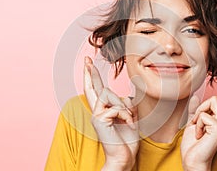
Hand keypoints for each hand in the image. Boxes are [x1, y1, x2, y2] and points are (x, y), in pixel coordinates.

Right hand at [83, 56, 138, 170]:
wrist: (125, 157)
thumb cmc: (127, 139)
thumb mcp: (129, 118)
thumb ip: (125, 105)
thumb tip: (126, 96)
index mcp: (103, 110)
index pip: (96, 90)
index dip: (92, 76)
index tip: (89, 64)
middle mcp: (97, 111)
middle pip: (91, 87)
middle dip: (89, 72)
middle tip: (86, 59)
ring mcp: (96, 115)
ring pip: (109, 93)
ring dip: (124, 106)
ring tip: (128, 120)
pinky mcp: (99, 119)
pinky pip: (116, 107)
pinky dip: (126, 115)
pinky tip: (128, 124)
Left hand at [181, 65, 216, 170]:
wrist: (192, 159)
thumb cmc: (194, 143)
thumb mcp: (194, 123)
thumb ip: (196, 110)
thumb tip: (195, 97)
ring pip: (211, 101)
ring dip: (198, 113)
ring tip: (197, 127)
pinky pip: (204, 114)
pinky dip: (197, 123)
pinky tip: (200, 134)